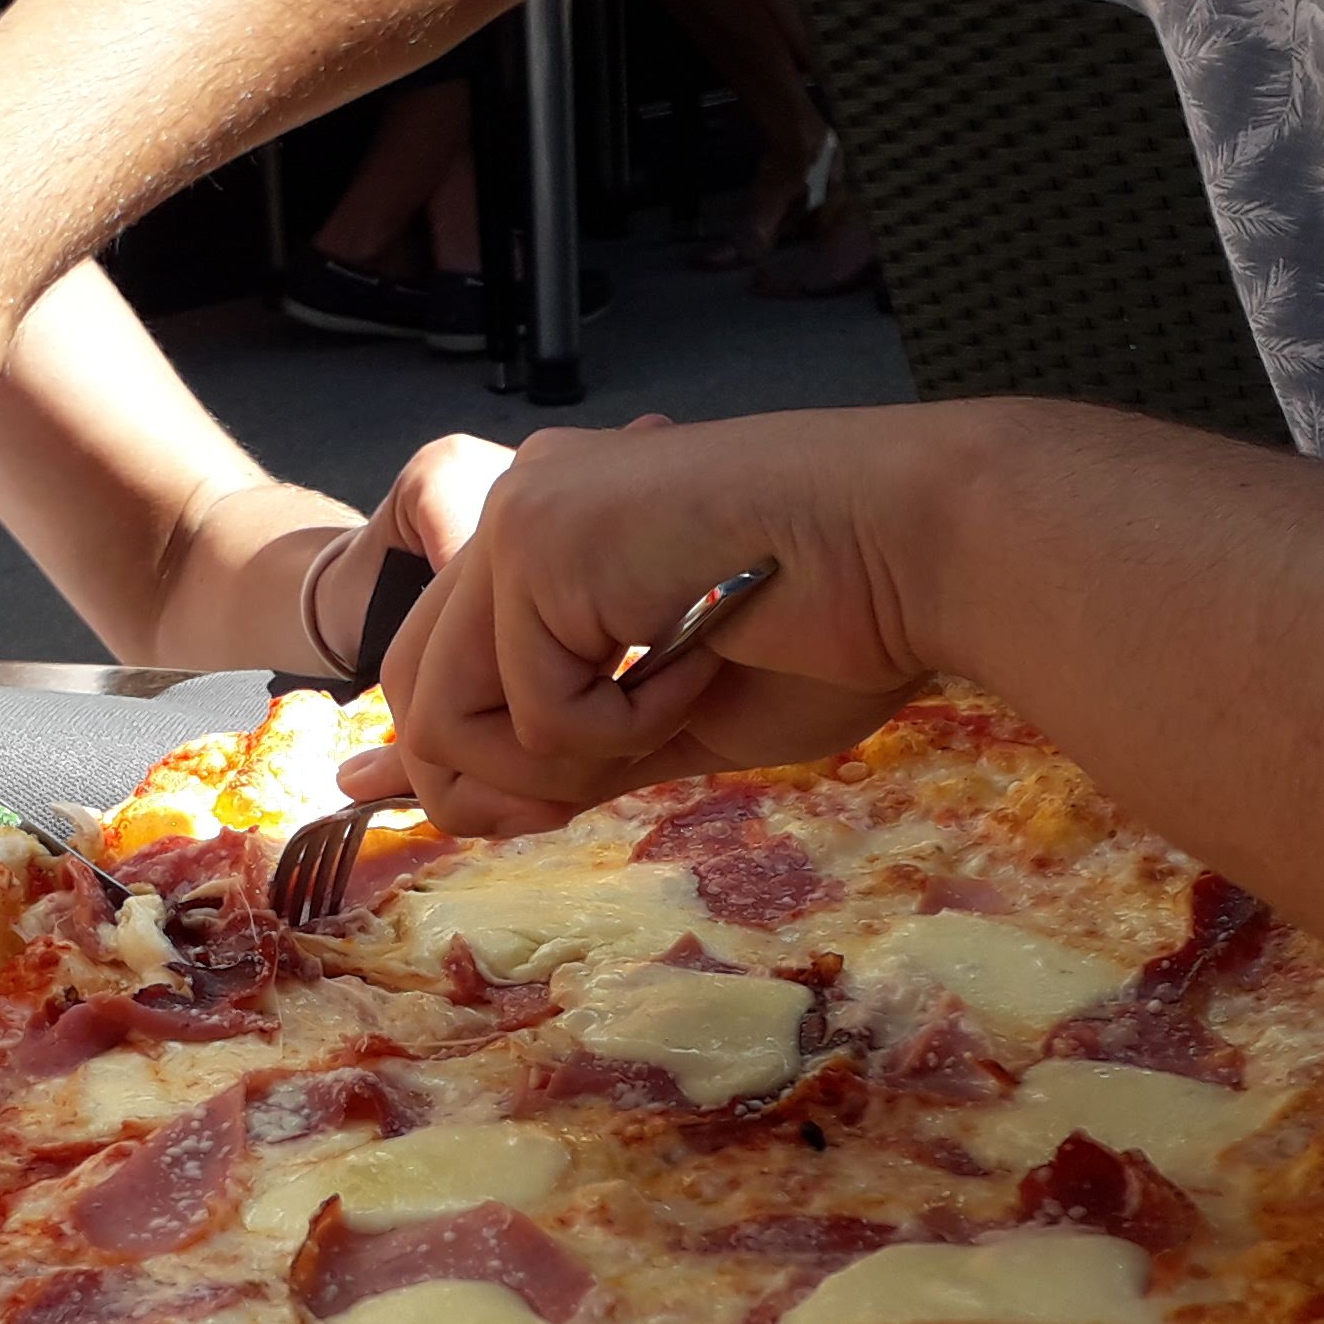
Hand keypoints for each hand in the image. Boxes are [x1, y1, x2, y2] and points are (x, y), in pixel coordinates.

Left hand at [346, 407, 972, 833]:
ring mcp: (520, 518)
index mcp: (548, 538)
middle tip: (618, 775)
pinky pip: (536, 714)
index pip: (435, 673)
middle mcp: (518, 511)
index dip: (465, 770)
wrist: (922, 550)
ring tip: (680, 700)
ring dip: (577, 756)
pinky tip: (706, 661)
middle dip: (503, 786)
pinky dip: (631, 725)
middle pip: (415, 701)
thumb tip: (401, 795)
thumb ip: (550, 756)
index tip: (521, 812)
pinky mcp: (538, 543)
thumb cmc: (834, 630)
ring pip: (449, 721)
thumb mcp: (666, 722)